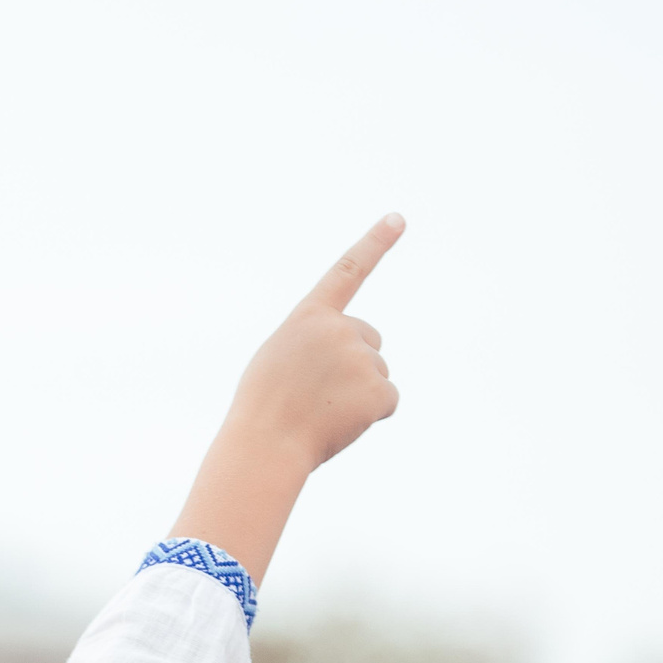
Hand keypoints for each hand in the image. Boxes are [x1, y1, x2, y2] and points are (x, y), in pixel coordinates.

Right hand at [168, 214, 405, 584]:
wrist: (266, 444)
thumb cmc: (263, 407)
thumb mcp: (279, 358)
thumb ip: (314, 341)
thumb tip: (354, 354)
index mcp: (309, 317)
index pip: (347, 271)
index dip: (375, 243)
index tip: (398, 218)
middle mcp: (339, 329)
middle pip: (370, 340)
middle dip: (355, 364)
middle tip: (318, 393)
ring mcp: (361, 358)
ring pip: (378, 372)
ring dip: (358, 394)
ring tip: (322, 411)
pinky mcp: (378, 389)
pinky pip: (388, 400)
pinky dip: (370, 415)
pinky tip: (341, 423)